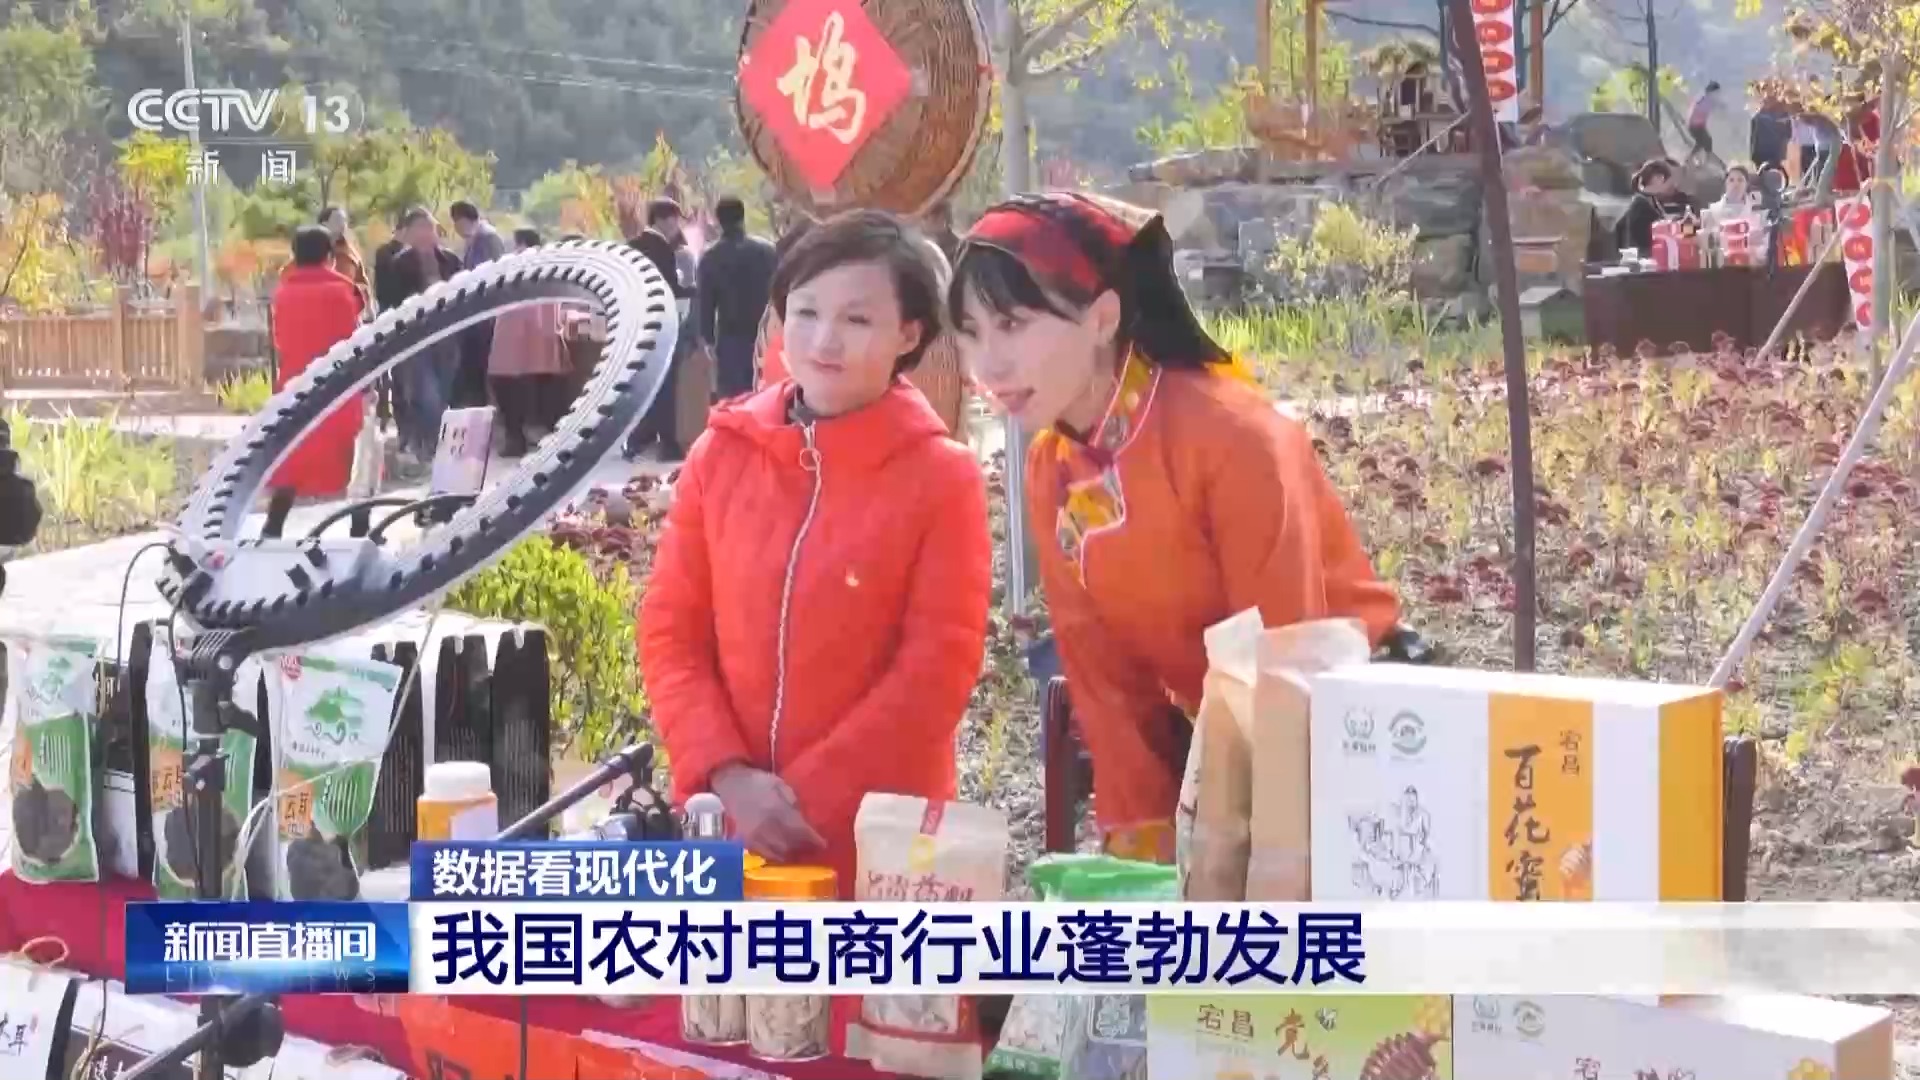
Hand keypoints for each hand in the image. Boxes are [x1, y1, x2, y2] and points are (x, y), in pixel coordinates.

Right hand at [710, 764, 824, 862]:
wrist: (731, 785)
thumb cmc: (759, 782)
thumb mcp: (781, 785)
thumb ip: (794, 803)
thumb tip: (805, 822)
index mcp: (776, 810)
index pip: (800, 831)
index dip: (814, 840)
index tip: (824, 844)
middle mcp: (765, 826)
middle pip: (791, 846)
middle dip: (805, 849)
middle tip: (814, 848)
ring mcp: (754, 836)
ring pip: (779, 854)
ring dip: (792, 854)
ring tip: (801, 851)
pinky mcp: (746, 841)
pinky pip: (765, 855)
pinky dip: (777, 855)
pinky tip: (784, 851)